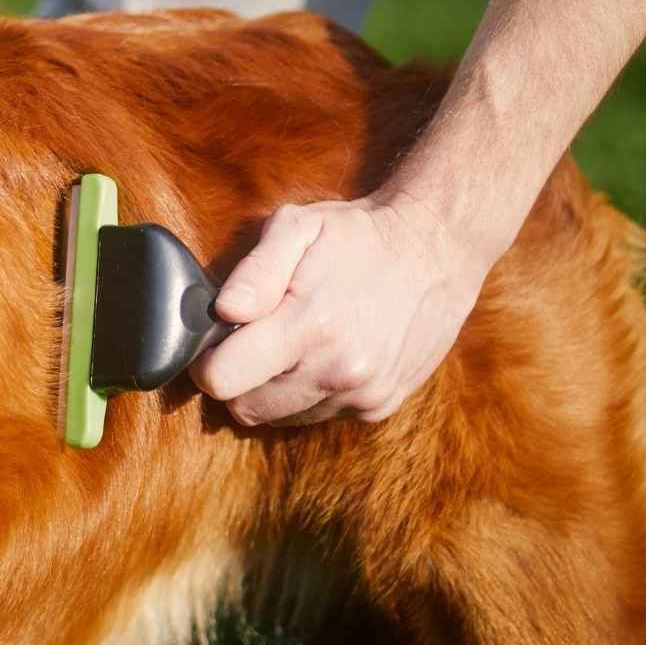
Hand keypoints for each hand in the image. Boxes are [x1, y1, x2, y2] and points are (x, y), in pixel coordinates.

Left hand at [188, 195, 489, 425]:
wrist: (438, 247)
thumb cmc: (359, 234)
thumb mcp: (298, 227)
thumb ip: (255, 271)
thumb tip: (223, 311)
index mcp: (310, 327)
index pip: (223, 381)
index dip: (207, 362)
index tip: (215, 341)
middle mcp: (339, 372)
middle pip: (246, 408)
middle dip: (237, 378)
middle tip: (252, 338)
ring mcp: (363, 395)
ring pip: (281, 417)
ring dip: (274, 388)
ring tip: (293, 341)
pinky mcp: (381, 406)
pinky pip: (320, 415)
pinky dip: (310, 392)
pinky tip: (326, 352)